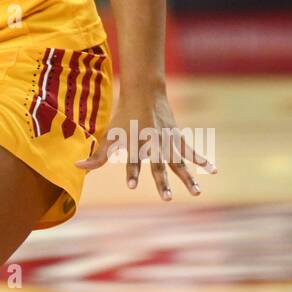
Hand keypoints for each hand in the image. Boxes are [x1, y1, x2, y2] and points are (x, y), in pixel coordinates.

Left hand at [78, 83, 215, 200]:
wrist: (143, 93)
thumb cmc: (123, 118)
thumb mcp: (108, 136)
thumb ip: (96, 156)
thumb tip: (77, 167)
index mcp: (134, 145)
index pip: (131, 162)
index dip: (131, 172)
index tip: (131, 185)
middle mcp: (151, 145)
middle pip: (157, 166)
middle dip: (161, 181)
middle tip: (166, 198)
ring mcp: (166, 142)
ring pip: (178, 163)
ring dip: (187, 178)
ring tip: (196, 194)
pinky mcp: (177, 139)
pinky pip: (191, 152)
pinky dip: (202, 160)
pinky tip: (213, 170)